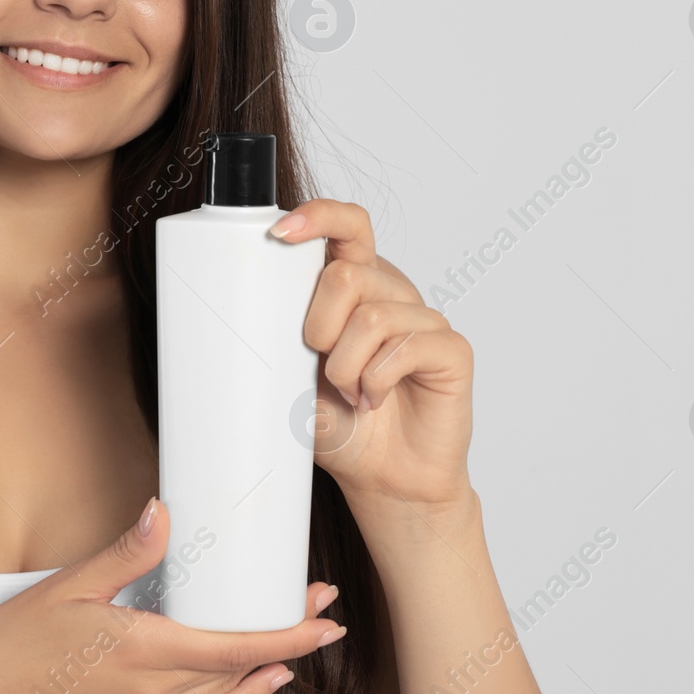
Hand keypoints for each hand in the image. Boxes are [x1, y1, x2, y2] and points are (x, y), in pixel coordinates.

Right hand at [0, 497, 344, 693]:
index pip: (236, 647)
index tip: (326, 618)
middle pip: (240, 670)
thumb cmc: (6, 653)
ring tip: (298, 649)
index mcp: (140, 653)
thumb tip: (161, 514)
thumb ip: (123, 556)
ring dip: (267, 674)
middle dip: (288, 641)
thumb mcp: (63, 592)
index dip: (290, 635)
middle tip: (319, 610)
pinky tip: (249, 688)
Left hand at [269, 199, 474, 510]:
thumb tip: (242, 310)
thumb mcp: (291, 376)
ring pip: (371, 317)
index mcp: (355, 285)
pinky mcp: (451, 350)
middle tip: (320, 365)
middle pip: (346, 275)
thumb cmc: (339, 423)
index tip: (280, 231)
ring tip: (350, 393)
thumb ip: (279, 335)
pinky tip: (377, 399)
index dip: (318, 216)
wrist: (381, 477)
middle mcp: (392, 293)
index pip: (347, 225)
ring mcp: (425, 320)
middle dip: (318, 328)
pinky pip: (406, 347)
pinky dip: (377, 381)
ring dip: (346, 367)